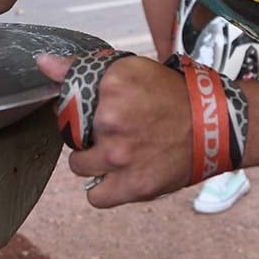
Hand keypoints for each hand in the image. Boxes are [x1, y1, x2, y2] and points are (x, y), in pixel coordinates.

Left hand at [37, 53, 193, 207]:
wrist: (215, 125)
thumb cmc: (173, 95)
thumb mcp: (132, 69)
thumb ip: (83, 67)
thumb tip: (42, 62)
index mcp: (111, 84)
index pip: (68, 101)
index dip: (78, 108)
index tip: (94, 111)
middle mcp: (111, 118)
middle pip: (71, 134)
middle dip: (86, 134)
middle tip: (113, 131)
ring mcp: (120, 155)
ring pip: (79, 166)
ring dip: (92, 161)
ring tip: (116, 152)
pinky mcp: (133, 185)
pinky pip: (96, 196)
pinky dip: (104, 189)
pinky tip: (118, 175)